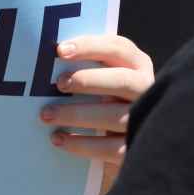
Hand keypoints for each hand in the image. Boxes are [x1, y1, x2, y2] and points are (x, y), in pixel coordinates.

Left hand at [39, 35, 153, 194]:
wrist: (131, 140)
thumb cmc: (105, 100)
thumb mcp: (103, 79)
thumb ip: (86, 67)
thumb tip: (52, 59)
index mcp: (137, 65)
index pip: (118, 48)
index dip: (90, 46)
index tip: (61, 50)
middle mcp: (146, 89)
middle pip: (122, 80)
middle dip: (88, 80)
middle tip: (59, 84)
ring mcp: (146, 119)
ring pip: (113, 116)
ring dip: (76, 114)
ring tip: (47, 115)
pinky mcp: (135, 147)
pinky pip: (109, 148)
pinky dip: (82, 144)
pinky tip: (59, 139)